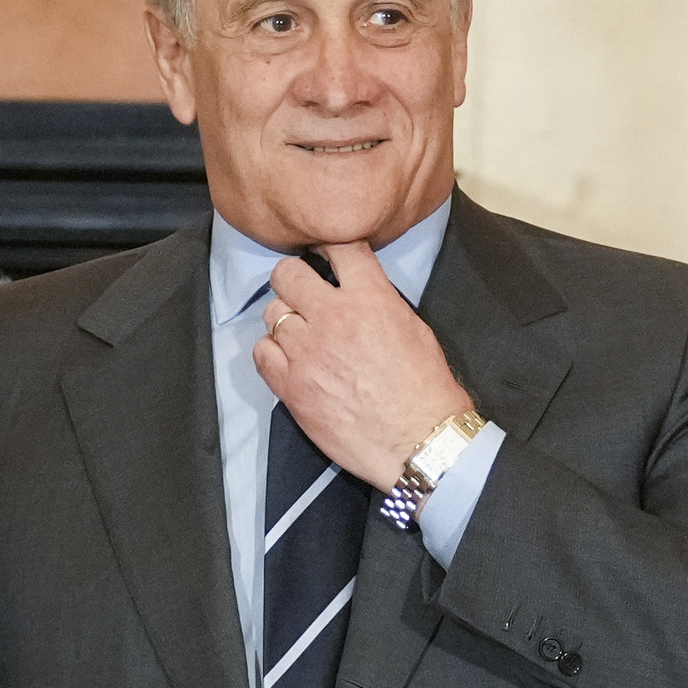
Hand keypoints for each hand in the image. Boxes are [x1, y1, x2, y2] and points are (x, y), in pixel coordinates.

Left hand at [249, 247, 477, 496]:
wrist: (417, 441)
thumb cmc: (425, 390)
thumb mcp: (414, 329)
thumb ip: (380, 303)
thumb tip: (358, 293)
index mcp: (370, 298)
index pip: (340, 248)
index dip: (329, 246)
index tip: (325, 254)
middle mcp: (332, 317)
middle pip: (289, 274)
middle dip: (294, 278)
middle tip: (302, 292)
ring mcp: (307, 352)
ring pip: (273, 312)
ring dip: (285, 318)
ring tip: (300, 333)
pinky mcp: (291, 385)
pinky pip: (262, 352)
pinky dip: (271, 350)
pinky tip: (288, 359)